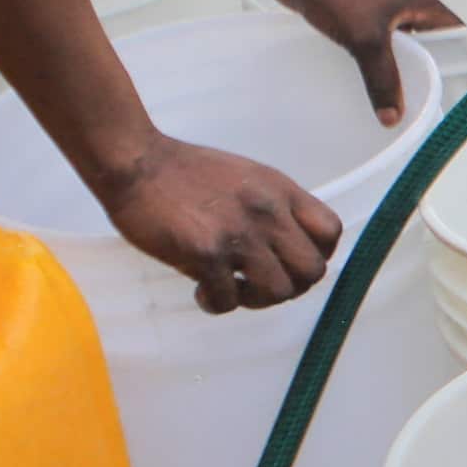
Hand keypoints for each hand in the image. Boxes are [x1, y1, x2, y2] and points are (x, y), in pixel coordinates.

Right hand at [95, 132, 346, 309]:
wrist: (136, 163)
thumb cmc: (184, 172)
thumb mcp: (246, 178)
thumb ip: (271, 208)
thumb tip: (285, 249)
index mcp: (280, 191)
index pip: (330, 233)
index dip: (315, 255)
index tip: (287, 262)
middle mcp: (268, 213)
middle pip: (312, 272)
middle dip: (289, 286)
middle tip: (258, 284)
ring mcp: (239, 234)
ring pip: (278, 292)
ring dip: (255, 300)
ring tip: (230, 288)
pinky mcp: (206, 254)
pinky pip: (227, 300)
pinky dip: (215, 303)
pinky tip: (201, 289)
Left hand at [268, 0, 463, 122]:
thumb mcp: (366, 42)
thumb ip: (382, 80)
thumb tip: (393, 118)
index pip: (455, 31)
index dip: (459, 57)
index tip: (455, 86)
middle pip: (428, 38)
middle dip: (424, 65)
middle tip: (421, 97)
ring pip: (400, 37)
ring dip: (396, 60)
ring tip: (394, 90)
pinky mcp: (360, 3)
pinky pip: (377, 33)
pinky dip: (375, 52)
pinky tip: (364, 71)